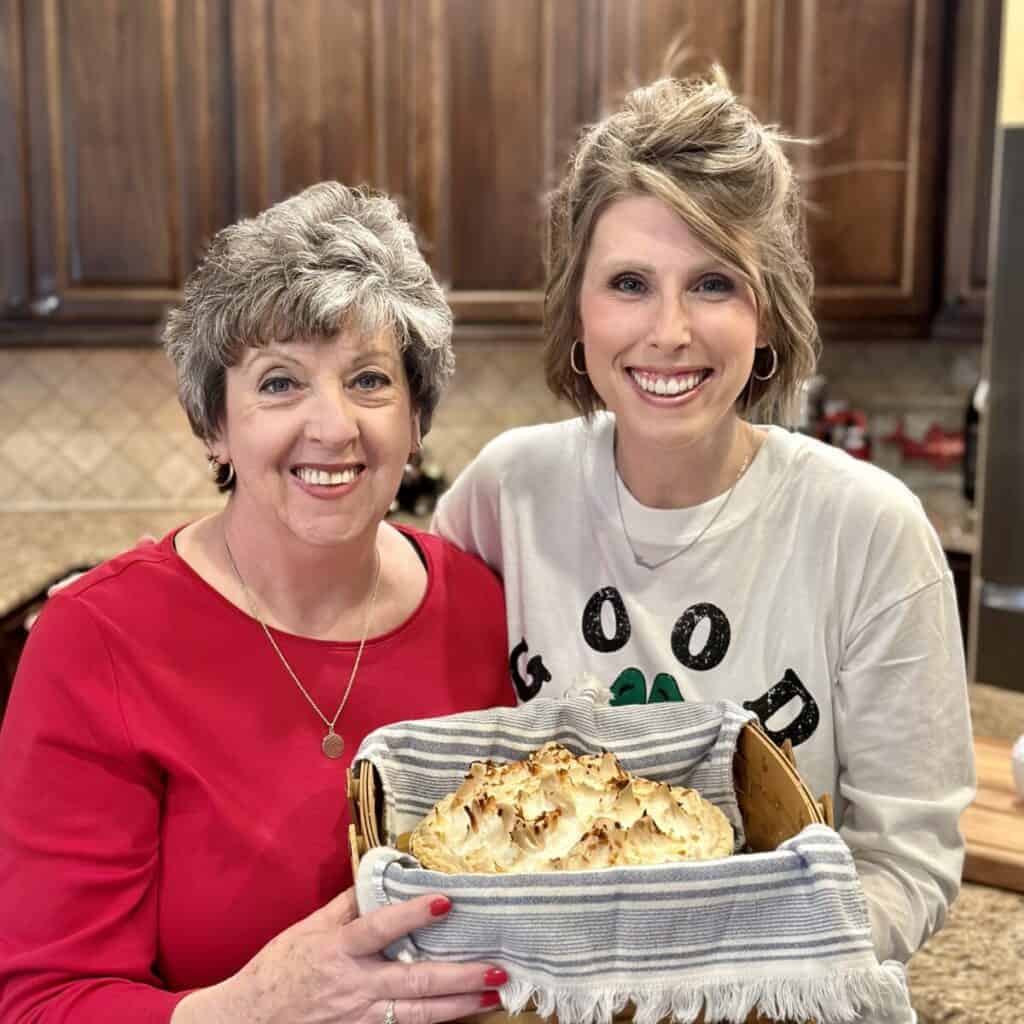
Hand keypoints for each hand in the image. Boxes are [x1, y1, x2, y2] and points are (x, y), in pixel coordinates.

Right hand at [172, 888, 504, 1023]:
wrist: (249, 1021)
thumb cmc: (279, 969)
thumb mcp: (307, 929)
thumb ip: (346, 905)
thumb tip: (379, 874)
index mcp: (338, 950)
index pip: (380, 929)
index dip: (412, 915)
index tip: (445, 902)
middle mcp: (354, 986)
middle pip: (414, 983)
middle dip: (459, 978)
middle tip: (496, 969)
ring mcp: (360, 1017)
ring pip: (418, 1015)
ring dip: (459, 1006)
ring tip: (492, 995)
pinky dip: (434, 1023)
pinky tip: (461, 1014)